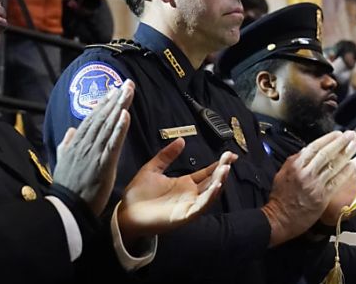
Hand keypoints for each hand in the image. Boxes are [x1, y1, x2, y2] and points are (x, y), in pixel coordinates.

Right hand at [53, 80, 133, 214]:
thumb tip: (71, 130)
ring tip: (128, 91)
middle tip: (127, 83)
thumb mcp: (62, 162)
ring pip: (108, 125)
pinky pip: (112, 143)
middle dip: (115, 98)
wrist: (66, 208)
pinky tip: (125, 115)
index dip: (104, 103)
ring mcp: (93, 153)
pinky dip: (119, 128)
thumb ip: (66, 144)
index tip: (114, 90)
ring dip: (119, 107)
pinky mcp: (103, 164)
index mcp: (77, 143)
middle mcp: (85, 144)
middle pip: (102, 117)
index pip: (92, 118)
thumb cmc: (67, 187)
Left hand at [117, 137, 235, 240]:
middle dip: (223, 170)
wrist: (125, 214)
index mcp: (184, 184)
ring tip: (225, 169)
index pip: (206, 173)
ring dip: (219, 182)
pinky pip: (201, 207)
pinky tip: (216, 187)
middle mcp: (190, 195)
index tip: (229, 154)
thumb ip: (167, 155)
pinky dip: (210, 198)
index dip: (218, 164)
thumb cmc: (137, 195)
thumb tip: (181, 140)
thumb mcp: (152, 169)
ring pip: (210, 194)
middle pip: (212, 181)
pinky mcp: (184, 216)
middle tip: (230, 158)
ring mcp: (188, 206)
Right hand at [261, 131, 355, 245]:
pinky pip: (336, 182)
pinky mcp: (321, 196)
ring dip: (345, 154)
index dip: (328, 139)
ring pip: (332, 165)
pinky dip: (345, 173)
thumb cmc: (280, 198)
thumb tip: (308, 152)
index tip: (337, 134)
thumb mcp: (282, 174)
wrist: (279, 219)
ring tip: (354, 145)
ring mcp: (314, 184)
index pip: (314, 147)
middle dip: (340, 142)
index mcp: (294, 165)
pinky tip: (352, 166)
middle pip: (325, 153)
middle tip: (350, 135)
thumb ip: (296, 162)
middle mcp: (304, 172)